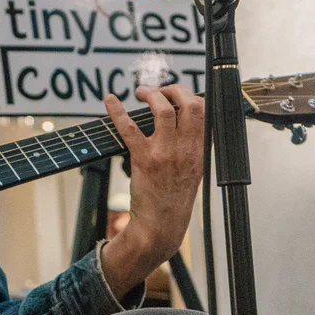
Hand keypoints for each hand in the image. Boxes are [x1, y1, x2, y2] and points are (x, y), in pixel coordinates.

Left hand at [100, 85, 204, 298]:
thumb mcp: (194, 170)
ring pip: (162, 110)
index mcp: (200, 151)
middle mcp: (186, 150)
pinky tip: (110, 100)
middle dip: (173, 89)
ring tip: (140, 93)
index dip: (190, 95)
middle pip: (188, 105)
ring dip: (150, 95)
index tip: (177, 93)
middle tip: (159, 90)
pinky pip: (129, 128)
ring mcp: (165, 154)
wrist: (161, 225)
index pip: (204, 111)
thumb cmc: (175, 198)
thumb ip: (192, 146)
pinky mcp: (143, 160)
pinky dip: (117, 111)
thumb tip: (185, 121)